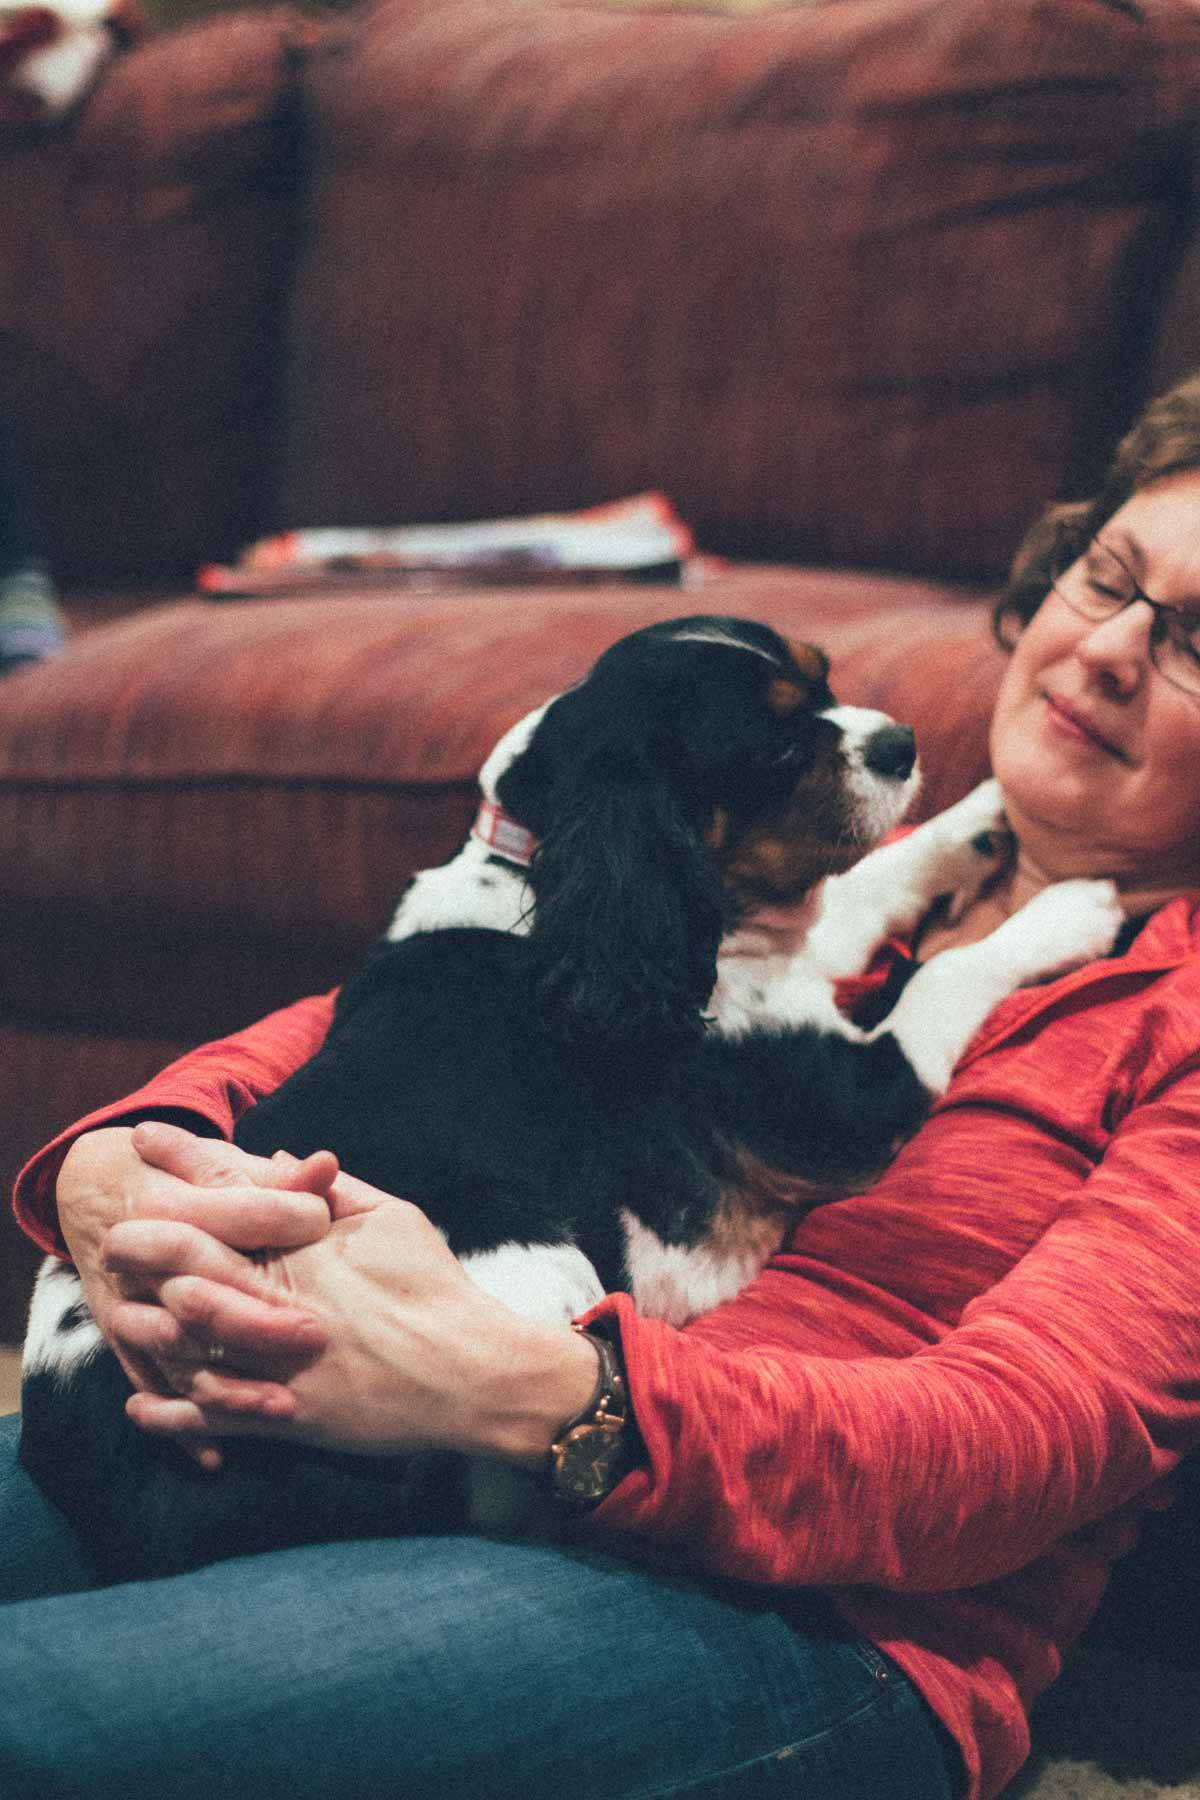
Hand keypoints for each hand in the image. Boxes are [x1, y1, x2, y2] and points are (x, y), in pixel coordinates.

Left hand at [105, 1133, 600, 1467]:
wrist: (472, 1373)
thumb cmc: (436, 1289)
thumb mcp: (393, 1218)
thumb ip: (334, 1190)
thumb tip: (284, 1161)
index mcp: (308, 1244)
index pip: (231, 1189)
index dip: (183, 1160)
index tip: (144, 1138)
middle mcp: (284, 1296)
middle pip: (190, 1256)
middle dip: (143, 1237)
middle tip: (110, 1228)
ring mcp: (279, 1358)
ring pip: (186, 1338)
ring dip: (144, 1323)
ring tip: (117, 1310)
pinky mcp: (286, 1414)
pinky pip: (211, 1415)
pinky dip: (171, 1412)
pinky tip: (140, 1403)